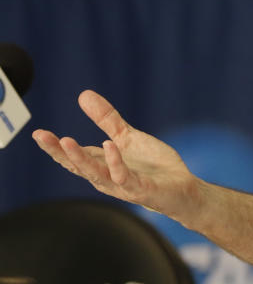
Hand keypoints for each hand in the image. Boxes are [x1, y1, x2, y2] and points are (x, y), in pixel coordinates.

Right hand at [32, 90, 196, 220]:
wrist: (182, 188)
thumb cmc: (152, 166)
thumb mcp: (128, 137)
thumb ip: (106, 119)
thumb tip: (83, 94)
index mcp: (101, 164)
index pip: (73, 157)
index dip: (55, 147)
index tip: (38, 134)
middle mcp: (106, 177)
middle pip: (77, 165)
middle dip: (58, 151)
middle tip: (40, 136)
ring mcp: (122, 185)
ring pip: (95, 172)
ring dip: (80, 158)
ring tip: (66, 141)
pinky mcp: (140, 189)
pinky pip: (124, 176)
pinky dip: (115, 162)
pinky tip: (110, 145)